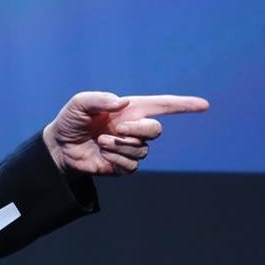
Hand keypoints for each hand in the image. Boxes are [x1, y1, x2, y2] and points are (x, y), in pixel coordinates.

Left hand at [43, 91, 208, 175]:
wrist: (60, 148)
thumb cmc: (71, 121)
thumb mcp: (79, 104)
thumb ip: (99, 98)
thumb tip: (122, 103)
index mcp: (131, 109)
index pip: (164, 106)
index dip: (185, 105)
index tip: (204, 105)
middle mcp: (135, 128)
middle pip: (156, 130)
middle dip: (137, 130)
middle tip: (115, 129)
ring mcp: (131, 148)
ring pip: (142, 150)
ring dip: (120, 146)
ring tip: (101, 142)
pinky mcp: (124, 166)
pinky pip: (132, 165)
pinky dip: (116, 159)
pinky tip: (104, 155)